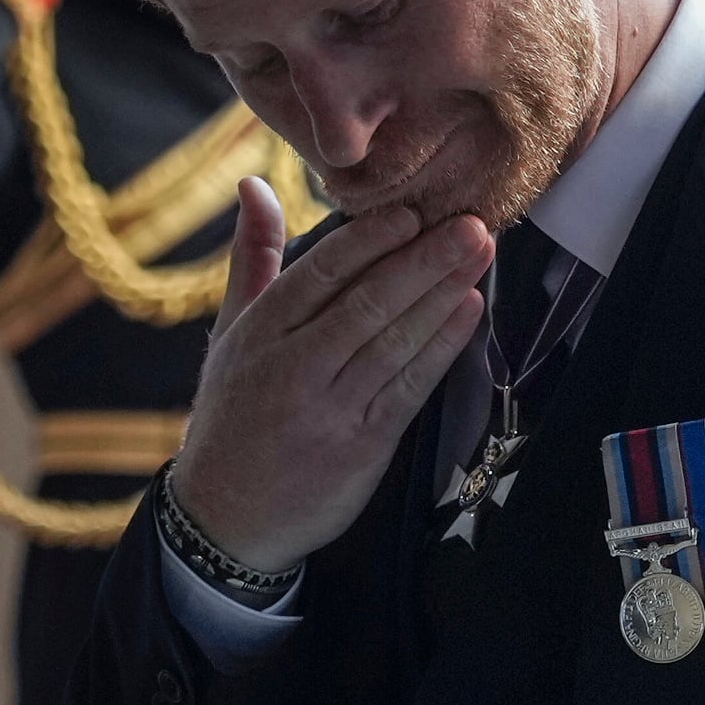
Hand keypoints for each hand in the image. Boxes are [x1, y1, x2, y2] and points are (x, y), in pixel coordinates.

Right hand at [170, 182, 492, 572]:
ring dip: (442, 295)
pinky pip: (409, 387)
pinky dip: (441, 347)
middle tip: (471, 224)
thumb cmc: (232, 415)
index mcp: (259, 335)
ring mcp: (330, 410)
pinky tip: (469, 312)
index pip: (320, 274)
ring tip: (479, 256)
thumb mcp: (230, 333)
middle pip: (367, 303)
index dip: (369, 240)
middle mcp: (292, 369)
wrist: (225, 519)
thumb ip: (253, 258)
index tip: (410, 212)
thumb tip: (254, 185)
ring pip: (393, 342)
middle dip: (424, 260)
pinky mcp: (362, 447)